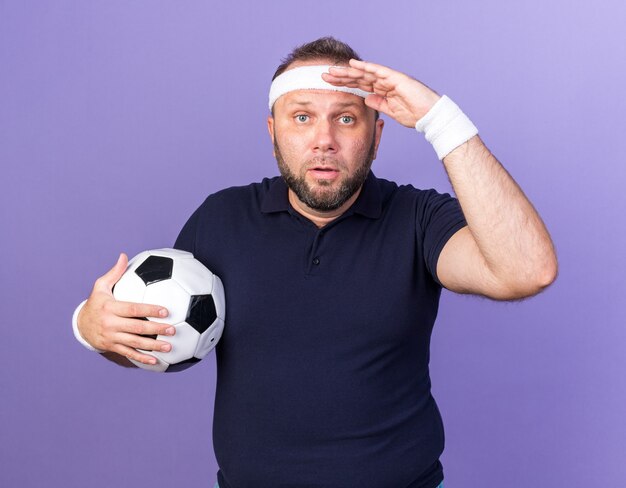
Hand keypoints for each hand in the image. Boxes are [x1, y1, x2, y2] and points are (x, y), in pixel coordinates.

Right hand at [77, 253, 174, 365]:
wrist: (80, 325)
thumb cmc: (96, 302)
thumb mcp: (100, 286)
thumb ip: (114, 272)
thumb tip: (124, 255)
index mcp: (110, 308)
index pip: (133, 309)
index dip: (149, 310)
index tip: (165, 311)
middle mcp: (111, 324)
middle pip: (137, 328)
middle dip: (156, 329)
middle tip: (173, 329)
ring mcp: (111, 337)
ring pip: (135, 343)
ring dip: (153, 346)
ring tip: (169, 347)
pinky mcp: (112, 347)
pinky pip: (129, 354)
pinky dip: (142, 358)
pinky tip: (156, 361)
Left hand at [323, 59, 440, 127]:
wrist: (431, 117)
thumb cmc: (414, 115)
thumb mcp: (391, 111)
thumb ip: (379, 104)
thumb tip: (366, 99)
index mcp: (382, 90)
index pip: (359, 85)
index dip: (344, 84)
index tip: (328, 84)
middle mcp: (384, 82)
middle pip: (358, 77)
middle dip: (341, 76)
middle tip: (323, 75)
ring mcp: (390, 79)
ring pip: (365, 72)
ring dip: (348, 71)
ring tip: (333, 70)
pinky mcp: (397, 78)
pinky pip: (378, 71)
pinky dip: (366, 67)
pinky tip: (353, 65)